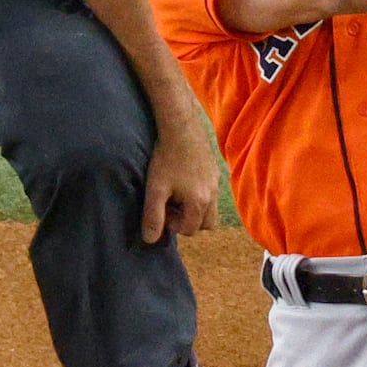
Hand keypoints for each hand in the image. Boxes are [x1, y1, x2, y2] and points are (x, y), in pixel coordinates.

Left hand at [140, 111, 220, 244]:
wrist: (181, 126)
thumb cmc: (166, 158)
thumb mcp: (155, 189)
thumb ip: (153, 216)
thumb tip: (150, 240)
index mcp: (199, 202)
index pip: (189, 230)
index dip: (173, 225)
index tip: (162, 209)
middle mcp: (213, 194)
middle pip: (205, 224)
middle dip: (187, 220)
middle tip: (170, 204)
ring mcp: (216, 182)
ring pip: (211, 208)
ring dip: (195, 208)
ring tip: (177, 194)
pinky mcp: (215, 170)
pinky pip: (212, 191)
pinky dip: (199, 194)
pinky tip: (183, 179)